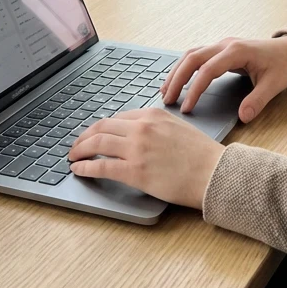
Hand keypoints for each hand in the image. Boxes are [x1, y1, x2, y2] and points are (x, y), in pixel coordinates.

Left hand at [67, 108, 225, 208]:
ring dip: (80, 150)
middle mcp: (141, 128)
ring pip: (97, 143)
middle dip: (84, 136)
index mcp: (152, 115)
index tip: (94, 135)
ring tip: (73, 156)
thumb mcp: (177, 127)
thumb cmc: (201, 154)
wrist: (213, 172)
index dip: (100, 128)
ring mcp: (136, 149)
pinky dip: (85, 167)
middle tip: (76, 145)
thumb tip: (137, 133)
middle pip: (101, 127)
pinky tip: (78, 169)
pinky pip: (101, 166)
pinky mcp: (134, 171)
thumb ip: (156, 126)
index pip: (117, 118)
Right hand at [160, 34, 286, 121]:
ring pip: (191, 54)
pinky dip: (184, 68)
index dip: (195, 89)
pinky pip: (196, 56)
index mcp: (237, 51)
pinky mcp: (220, 50)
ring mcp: (221, 45)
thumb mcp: (274, 85)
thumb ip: (257, 101)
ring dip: (177, 72)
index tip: (187, 108)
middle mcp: (225, 45)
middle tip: (167, 100)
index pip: (208, 70)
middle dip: (177, 79)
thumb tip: (243, 117)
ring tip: (165, 91)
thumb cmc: (281, 65)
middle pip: (192, 58)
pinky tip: (176, 81)